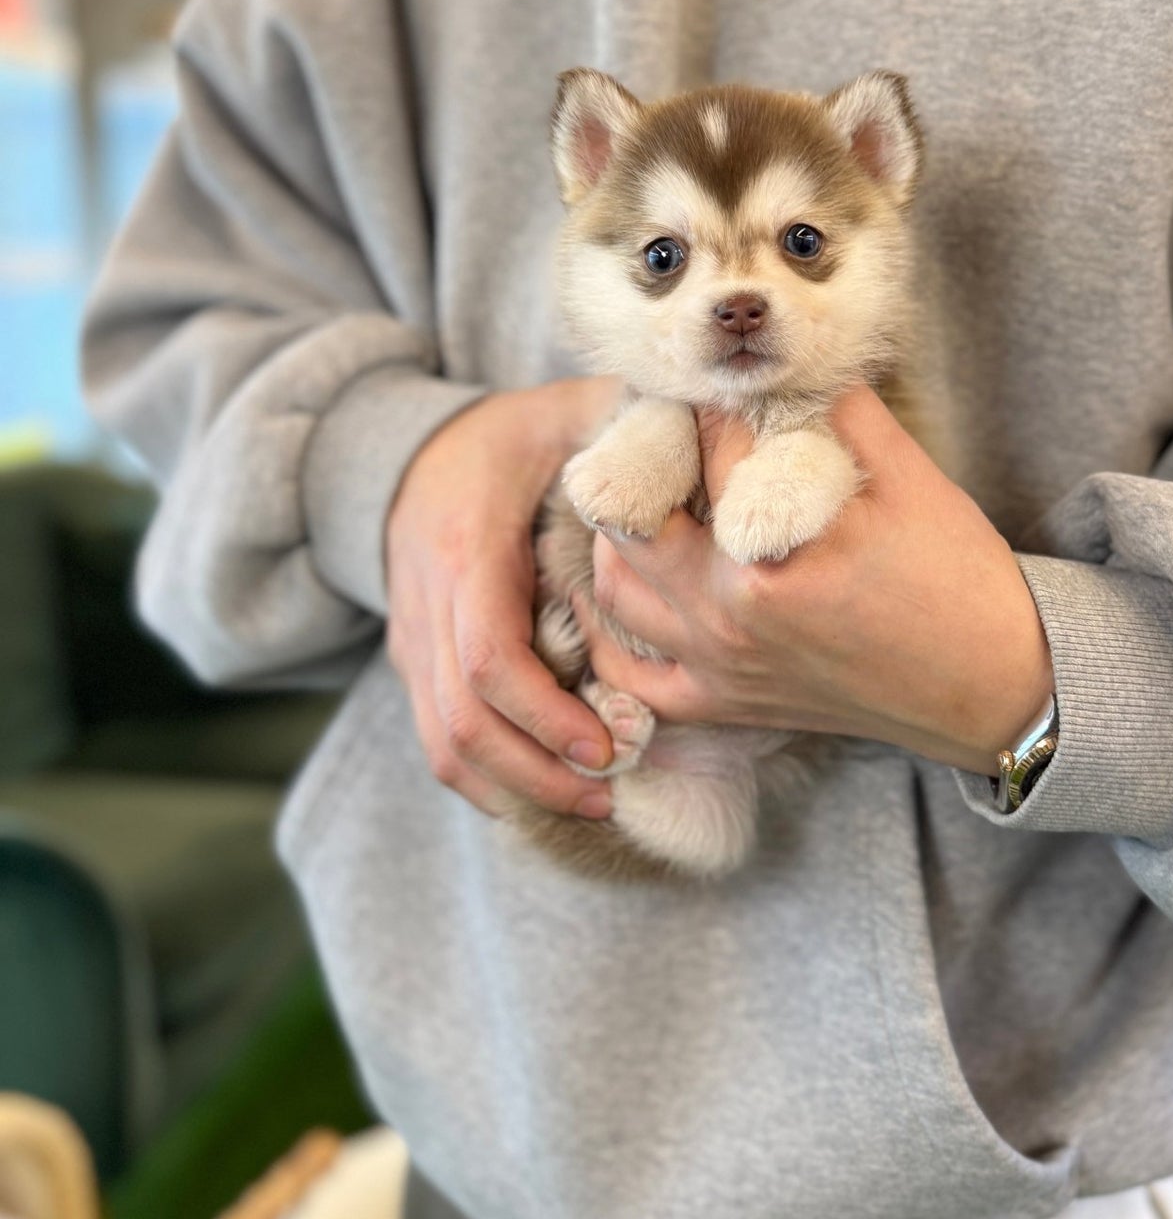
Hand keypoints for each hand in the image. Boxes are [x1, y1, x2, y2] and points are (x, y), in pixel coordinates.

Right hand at [385, 378, 620, 819]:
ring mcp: (412, 639)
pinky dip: (488, 779)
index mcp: (468, 546)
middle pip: (463, 720)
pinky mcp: (413, 664)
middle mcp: (427, 602)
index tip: (607, 747)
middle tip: (608, 794)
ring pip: (444, 743)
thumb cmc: (517, 437)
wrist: (412, 451)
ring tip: (591, 804)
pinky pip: (438, 741)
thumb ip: (636, 435)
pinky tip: (546, 792)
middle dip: (537, 770)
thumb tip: (715, 452)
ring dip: (515, 786)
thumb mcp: (573, 415)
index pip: (490, 655)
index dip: (546, 714)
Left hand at [574, 388, 1053, 771]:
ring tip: (654, 497)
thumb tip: (795, 357)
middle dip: (646, 460)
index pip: (709, 447)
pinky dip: (612, 632)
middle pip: (634, 513)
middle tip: (673, 433)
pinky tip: (633, 586)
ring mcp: (718, 665)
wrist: (992, 686)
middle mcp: (726, 614)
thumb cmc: (958, 580)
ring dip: (621, 536)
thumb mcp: (909, 478)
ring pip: (616, 587)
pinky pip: (630, 676)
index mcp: (769, 551)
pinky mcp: (724, 705)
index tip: (715, 377)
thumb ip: (842, 409)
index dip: (711, 400)